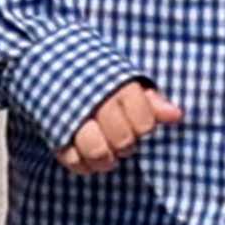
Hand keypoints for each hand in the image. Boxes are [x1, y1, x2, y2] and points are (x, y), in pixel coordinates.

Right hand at [61, 81, 182, 174]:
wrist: (47, 59)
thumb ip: (151, 99)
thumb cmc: (97, 77)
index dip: (143, 128)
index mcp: (116, 86)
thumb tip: (176, 115)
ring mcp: (71, 115)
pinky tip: (87, 160)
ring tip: (106, 155)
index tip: (138, 124)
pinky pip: (70, 158)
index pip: (144, 121)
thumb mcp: (125, 81)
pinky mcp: (53, 130)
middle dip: (125, 145)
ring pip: (97, 150)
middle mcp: (94, 100)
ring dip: (105, 159)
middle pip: (122, 138)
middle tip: (121, 141)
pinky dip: (82, 165)